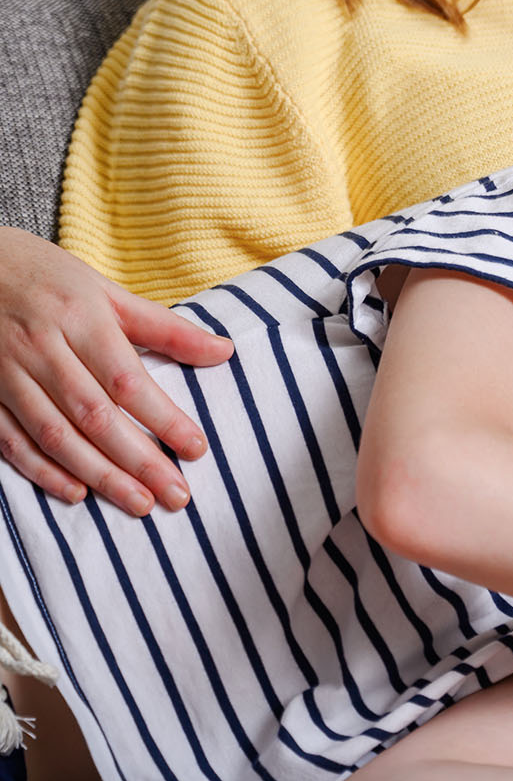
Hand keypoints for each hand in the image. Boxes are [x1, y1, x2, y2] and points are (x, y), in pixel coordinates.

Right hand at [0, 228, 230, 512]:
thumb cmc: (50, 278)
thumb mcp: (108, 292)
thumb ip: (164, 327)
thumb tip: (223, 351)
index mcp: (80, 319)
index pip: (128, 381)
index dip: (164, 419)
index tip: (197, 449)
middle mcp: (42, 349)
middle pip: (95, 416)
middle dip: (139, 460)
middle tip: (176, 495)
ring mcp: (6, 374)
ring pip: (55, 435)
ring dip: (99, 474)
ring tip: (138, 502)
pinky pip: (10, 441)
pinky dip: (42, 471)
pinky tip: (77, 492)